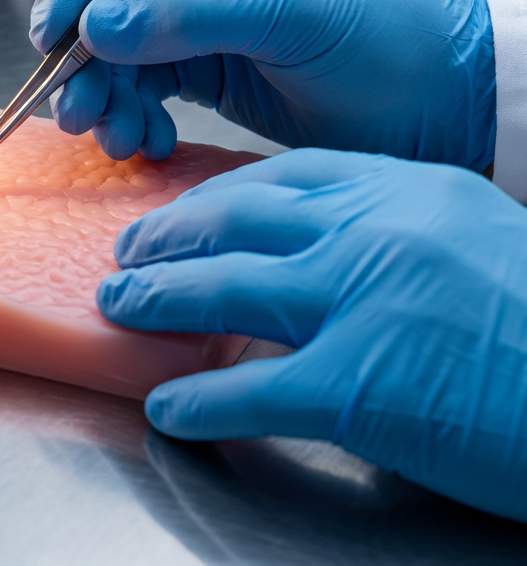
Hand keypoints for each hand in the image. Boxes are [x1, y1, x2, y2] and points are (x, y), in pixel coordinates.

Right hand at [30, 0, 494, 168]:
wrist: (439, 101)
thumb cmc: (383, 26)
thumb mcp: (283, 7)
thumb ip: (184, 13)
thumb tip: (92, 27)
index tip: (58, 26)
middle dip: (81, 48)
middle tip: (73, 104)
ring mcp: (196, 10)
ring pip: (113, 43)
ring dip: (101, 91)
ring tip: (109, 134)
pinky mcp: (201, 63)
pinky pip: (140, 85)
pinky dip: (131, 114)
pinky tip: (144, 140)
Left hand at [96, 149, 526, 521]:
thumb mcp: (469, 233)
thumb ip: (389, 228)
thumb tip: (316, 246)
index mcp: (399, 190)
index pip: (278, 179)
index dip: (213, 195)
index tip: (178, 210)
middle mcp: (369, 232)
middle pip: (234, 223)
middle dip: (167, 237)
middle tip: (128, 252)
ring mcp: (358, 302)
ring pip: (224, 289)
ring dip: (159, 301)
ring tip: (120, 308)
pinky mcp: (356, 384)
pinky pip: (249, 389)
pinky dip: (198, 401)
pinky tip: (167, 409)